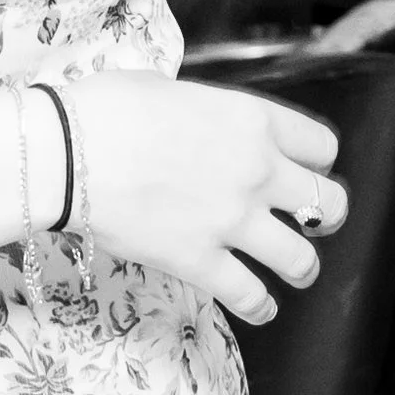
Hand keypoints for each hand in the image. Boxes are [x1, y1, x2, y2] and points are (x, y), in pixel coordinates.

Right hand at [59, 75, 345, 325]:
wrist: (66, 153)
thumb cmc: (105, 109)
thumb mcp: (168, 89)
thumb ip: (202, 111)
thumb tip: (195, 123)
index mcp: (252, 120)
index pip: (321, 146)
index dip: (315, 160)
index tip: (302, 168)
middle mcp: (256, 171)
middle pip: (329, 204)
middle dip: (325, 215)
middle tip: (311, 221)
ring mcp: (232, 221)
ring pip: (303, 259)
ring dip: (302, 266)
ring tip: (295, 270)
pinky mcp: (201, 262)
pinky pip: (250, 296)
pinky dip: (259, 306)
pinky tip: (258, 305)